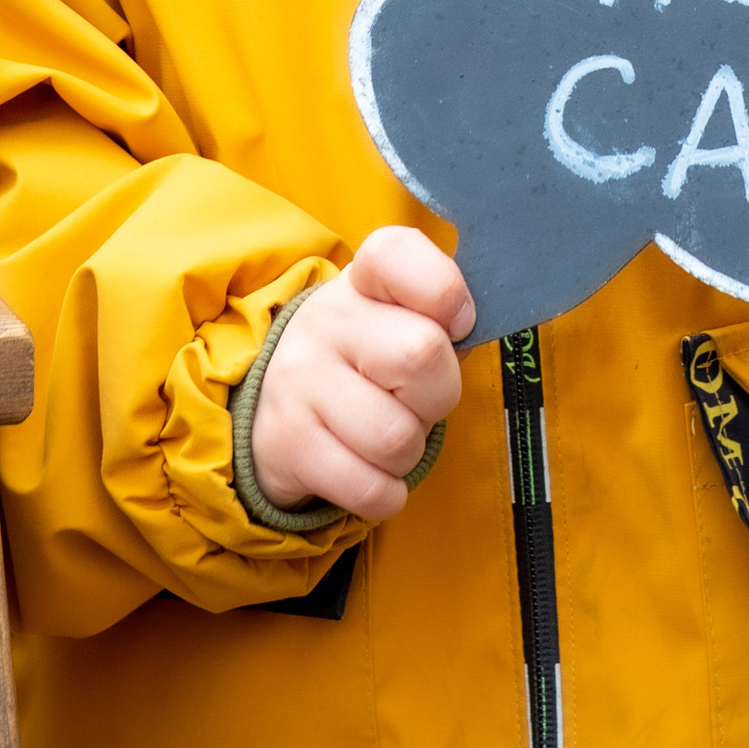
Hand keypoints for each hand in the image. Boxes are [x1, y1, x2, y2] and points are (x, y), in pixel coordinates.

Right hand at [250, 226, 473, 520]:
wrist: (275, 406)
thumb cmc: (366, 360)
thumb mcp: (397, 319)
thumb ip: (441, 317)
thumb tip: (473, 329)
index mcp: (362, 280)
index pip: (397, 253)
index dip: (445, 290)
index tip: (457, 322)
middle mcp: (325, 320)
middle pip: (421, 356)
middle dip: (440, 395)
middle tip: (418, 399)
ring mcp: (300, 381)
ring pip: (396, 437)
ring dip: (410, 452)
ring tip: (389, 435)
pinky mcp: (287, 444)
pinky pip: (370, 488)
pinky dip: (386, 494)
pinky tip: (370, 471)